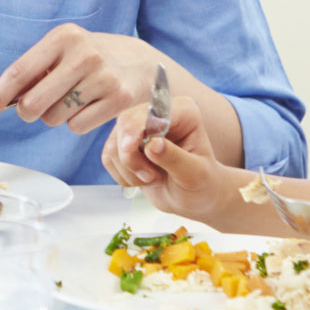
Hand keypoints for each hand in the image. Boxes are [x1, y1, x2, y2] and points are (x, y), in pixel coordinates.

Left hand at [0, 24, 158, 138]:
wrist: (144, 63)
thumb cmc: (90, 59)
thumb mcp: (63, 51)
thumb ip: (30, 73)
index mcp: (63, 36)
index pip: (18, 72)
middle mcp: (84, 54)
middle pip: (33, 104)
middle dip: (29, 112)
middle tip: (39, 106)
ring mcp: (104, 76)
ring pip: (54, 118)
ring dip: (57, 116)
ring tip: (76, 98)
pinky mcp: (119, 98)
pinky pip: (77, 127)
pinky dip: (78, 123)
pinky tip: (92, 106)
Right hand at [105, 94, 236, 218]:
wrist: (194, 197)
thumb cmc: (201, 183)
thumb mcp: (194, 173)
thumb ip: (175, 158)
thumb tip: (153, 144)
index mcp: (183, 111)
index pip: (151, 111)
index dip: (135, 128)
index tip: (129, 148)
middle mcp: (158, 113)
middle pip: (125, 124)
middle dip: (131, 157)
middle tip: (150, 177)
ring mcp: (139, 127)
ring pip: (113, 144)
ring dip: (129, 170)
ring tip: (153, 178)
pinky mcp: (125, 143)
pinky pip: (108, 157)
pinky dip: (122, 175)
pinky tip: (142, 179)